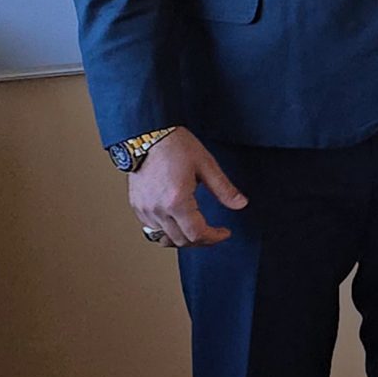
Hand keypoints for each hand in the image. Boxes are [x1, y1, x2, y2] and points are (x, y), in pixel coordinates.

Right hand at [128, 128, 246, 247]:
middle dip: (201, 240)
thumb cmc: (175, 146)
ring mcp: (144, 209)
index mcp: (177, 201)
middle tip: (214, 233)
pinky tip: (178, 222)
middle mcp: (157, 209)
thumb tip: (240, 204)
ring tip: (197, 230)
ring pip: (164, 238)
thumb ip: (224, 189)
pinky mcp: (136, 206)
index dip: (214, 237)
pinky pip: (152, 229)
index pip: (197, 234)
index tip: (224, 233)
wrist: (147, 135)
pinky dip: (166, 231)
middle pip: (181, 241)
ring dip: (183, 238)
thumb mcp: (206, 165)